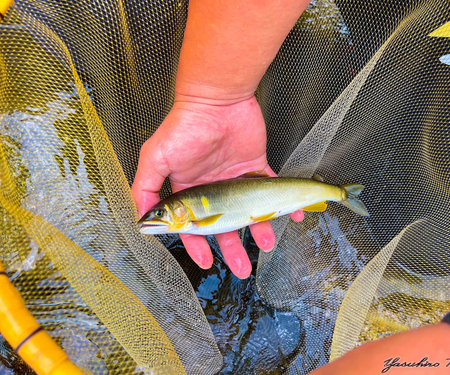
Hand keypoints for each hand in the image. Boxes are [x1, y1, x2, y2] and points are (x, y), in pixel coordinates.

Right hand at [132, 96, 302, 278]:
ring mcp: (235, 180)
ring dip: (258, 231)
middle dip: (231, 249)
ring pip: (248, 213)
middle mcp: (212, 189)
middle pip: (223, 225)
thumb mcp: (156, 157)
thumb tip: (140, 220)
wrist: (218, 100)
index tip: (206, 262)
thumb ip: (144, 188)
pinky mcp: (257, 169)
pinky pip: (271, 191)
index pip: (192, 225)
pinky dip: (283, 205)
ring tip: (267, 245)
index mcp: (188, 190)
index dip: (197, 245)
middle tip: (241, 270)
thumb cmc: (185, 127)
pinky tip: (293, 217)